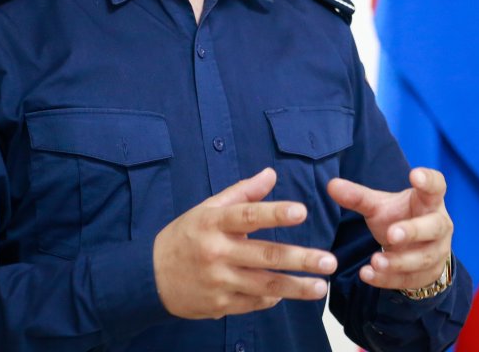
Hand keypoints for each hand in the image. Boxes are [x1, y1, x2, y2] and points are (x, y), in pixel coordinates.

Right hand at [152, 167, 337, 318]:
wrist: (149, 277)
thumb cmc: (185, 236)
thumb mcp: (207, 208)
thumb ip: (242, 192)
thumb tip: (271, 173)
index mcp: (214, 223)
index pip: (248, 216)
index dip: (275, 213)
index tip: (303, 211)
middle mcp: (217, 253)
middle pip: (264, 255)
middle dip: (300, 259)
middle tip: (330, 261)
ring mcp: (218, 281)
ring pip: (263, 285)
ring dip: (296, 288)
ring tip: (321, 287)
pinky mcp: (218, 304)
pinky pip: (252, 302)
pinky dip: (272, 298)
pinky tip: (290, 294)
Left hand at [327, 168, 453, 290]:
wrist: (416, 250)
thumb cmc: (400, 218)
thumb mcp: (380, 207)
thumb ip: (358, 197)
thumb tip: (331, 185)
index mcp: (429, 201)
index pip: (436, 186)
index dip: (428, 180)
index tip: (414, 174)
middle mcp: (439, 225)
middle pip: (434, 226)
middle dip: (413, 231)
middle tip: (391, 234)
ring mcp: (437, 251)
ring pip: (423, 258)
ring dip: (398, 261)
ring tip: (375, 261)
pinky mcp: (427, 275)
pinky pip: (409, 279)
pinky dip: (388, 279)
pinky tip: (369, 275)